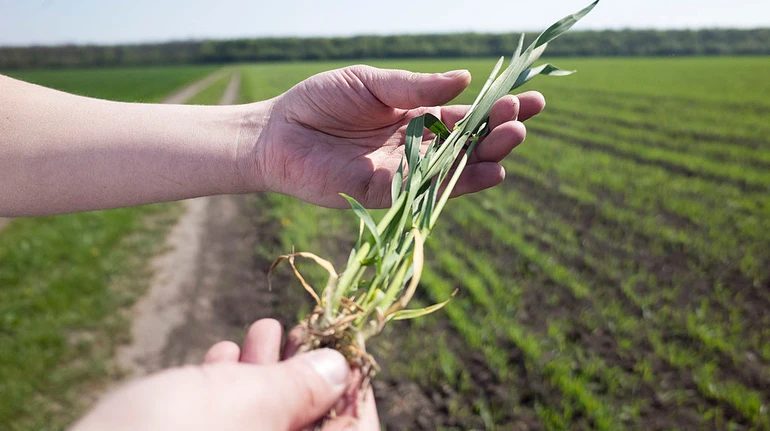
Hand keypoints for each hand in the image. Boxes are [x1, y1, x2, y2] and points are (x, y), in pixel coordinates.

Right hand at [73, 319, 377, 430]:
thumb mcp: (246, 406)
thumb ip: (300, 388)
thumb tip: (339, 368)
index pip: (350, 430)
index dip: (351, 388)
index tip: (344, 348)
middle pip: (305, 423)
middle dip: (302, 371)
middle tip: (299, 329)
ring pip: (264, 420)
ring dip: (265, 372)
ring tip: (261, 330)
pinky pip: (228, 424)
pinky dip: (228, 390)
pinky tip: (222, 356)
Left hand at [246, 65, 544, 207]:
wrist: (276, 132)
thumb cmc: (319, 101)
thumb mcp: (371, 83)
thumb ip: (414, 88)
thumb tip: (464, 79)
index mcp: (415, 118)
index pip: (466, 116)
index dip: (497, 109)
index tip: (528, 98)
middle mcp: (416, 148)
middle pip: (467, 146)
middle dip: (498, 133)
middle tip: (522, 120)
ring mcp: (403, 174)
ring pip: (454, 172)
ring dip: (486, 158)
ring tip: (513, 140)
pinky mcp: (384, 196)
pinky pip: (425, 193)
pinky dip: (456, 186)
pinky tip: (486, 173)